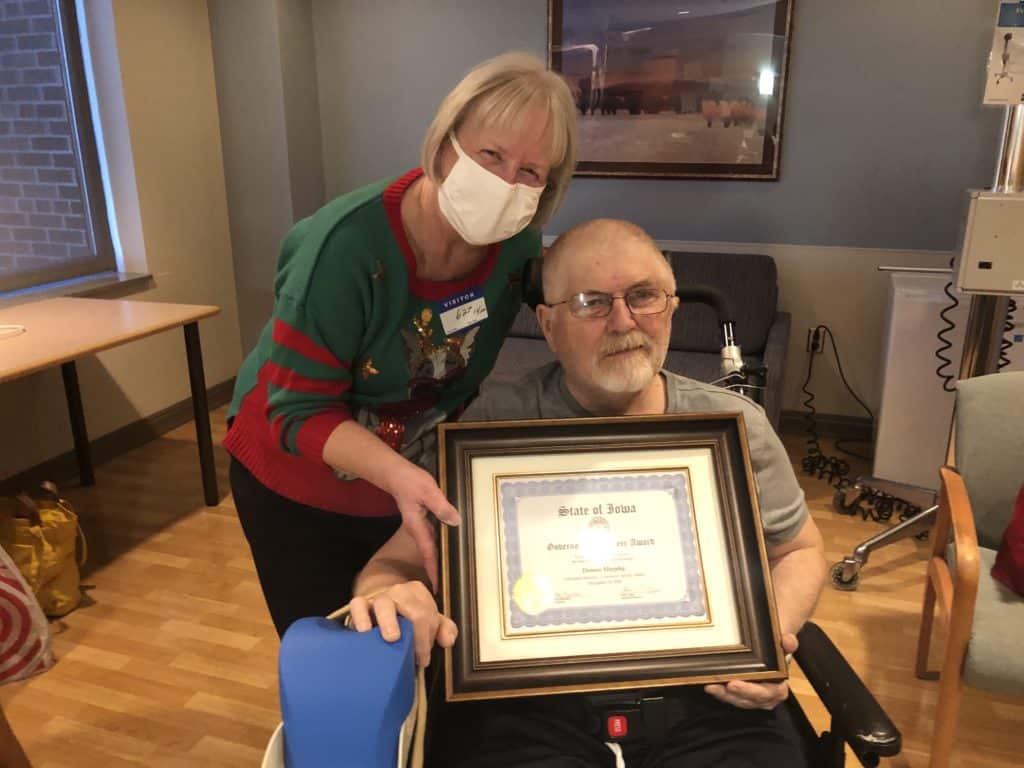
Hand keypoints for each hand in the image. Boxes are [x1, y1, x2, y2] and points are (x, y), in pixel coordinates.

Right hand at [348, 581, 457, 666]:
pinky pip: (357, 605)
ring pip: (384, 603)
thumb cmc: (407, 619)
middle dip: (415, 632)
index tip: (423, 659)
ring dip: (389, 621)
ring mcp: (379, 597)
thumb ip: (444, 629)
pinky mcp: (359, 605)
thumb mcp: (429, 622)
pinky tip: (364, 632)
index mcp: (417, 593)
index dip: (426, 637)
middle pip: (411, 606)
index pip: (427, 613)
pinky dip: (360, 617)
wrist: (379, 609)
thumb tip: (448, 640)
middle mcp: (399, 592)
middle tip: (414, 657)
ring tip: (392, 638)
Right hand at [387, 464, 460, 591]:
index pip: (427, 554)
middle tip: (448, 586)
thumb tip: (456, 521)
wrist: (396, 474)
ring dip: (438, 560)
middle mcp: (418, 531)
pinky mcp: (423, 521)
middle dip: (437, 571)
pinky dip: (439, 546)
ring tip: (450, 572)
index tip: (437, 588)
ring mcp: (419, 527)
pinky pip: (432, 537)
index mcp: (418, 528)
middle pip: (429, 555)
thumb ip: (442, 507)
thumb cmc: (410, 482)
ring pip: (431, 547)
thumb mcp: (428, 492)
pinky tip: (448, 548)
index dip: (433, 571)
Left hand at [704, 633, 797, 709]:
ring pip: (737, 700)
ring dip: (722, 695)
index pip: (765, 693)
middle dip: (731, 694)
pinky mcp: (742, 695)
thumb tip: (788, 641)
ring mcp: (753, 698)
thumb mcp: (786, 642)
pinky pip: (730, 697)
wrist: (773, 647)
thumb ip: (789, 642)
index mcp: (779, 688)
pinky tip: (709, 685)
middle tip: (716, 685)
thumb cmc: (778, 646)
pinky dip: (720, 692)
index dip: (749, 691)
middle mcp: (766, 697)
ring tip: (710, 685)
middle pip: (747, 700)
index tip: (733, 684)